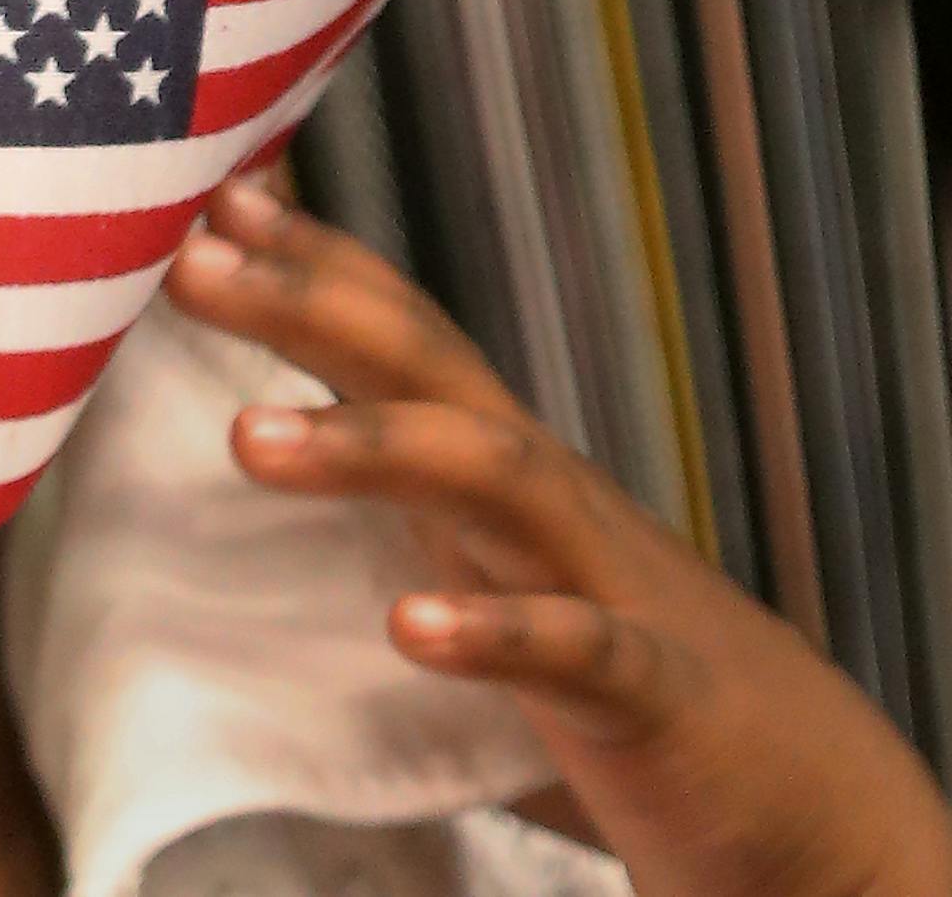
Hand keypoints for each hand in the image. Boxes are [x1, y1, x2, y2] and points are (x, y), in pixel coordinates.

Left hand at [163, 179, 951, 896]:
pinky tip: (413, 624)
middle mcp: (537, 491)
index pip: (393, 327)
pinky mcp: (649, 695)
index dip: (307, 256)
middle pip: (422, 363)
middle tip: (187, 262)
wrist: (791, 784)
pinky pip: (577, 650)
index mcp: (486, 455)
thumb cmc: (593, 645)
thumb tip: (245, 427)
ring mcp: (598, 578)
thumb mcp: (473, 548)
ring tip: (245, 436)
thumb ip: (384, 482)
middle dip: (305, 303)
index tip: (207, 194)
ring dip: (367, 445)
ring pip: (492, 477)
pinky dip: (499, 630)